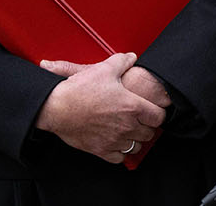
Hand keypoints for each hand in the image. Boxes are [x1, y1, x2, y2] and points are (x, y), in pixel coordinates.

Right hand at [35, 52, 164, 163]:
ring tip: (128, 131)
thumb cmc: (80, 89)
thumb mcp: (104, 68)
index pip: (159, 117)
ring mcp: (114, 140)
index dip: (158, 113)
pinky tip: (116, 142)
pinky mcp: (100, 150)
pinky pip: (119, 158)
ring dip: (134, 139)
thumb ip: (122, 61)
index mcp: (133, 107)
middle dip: (147, 126)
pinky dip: (120, 152)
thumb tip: (131, 57)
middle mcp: (127, 126)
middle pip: (150, 133)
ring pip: (136, 146)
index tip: (153, 111)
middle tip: (140, 120)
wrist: (55, 107)